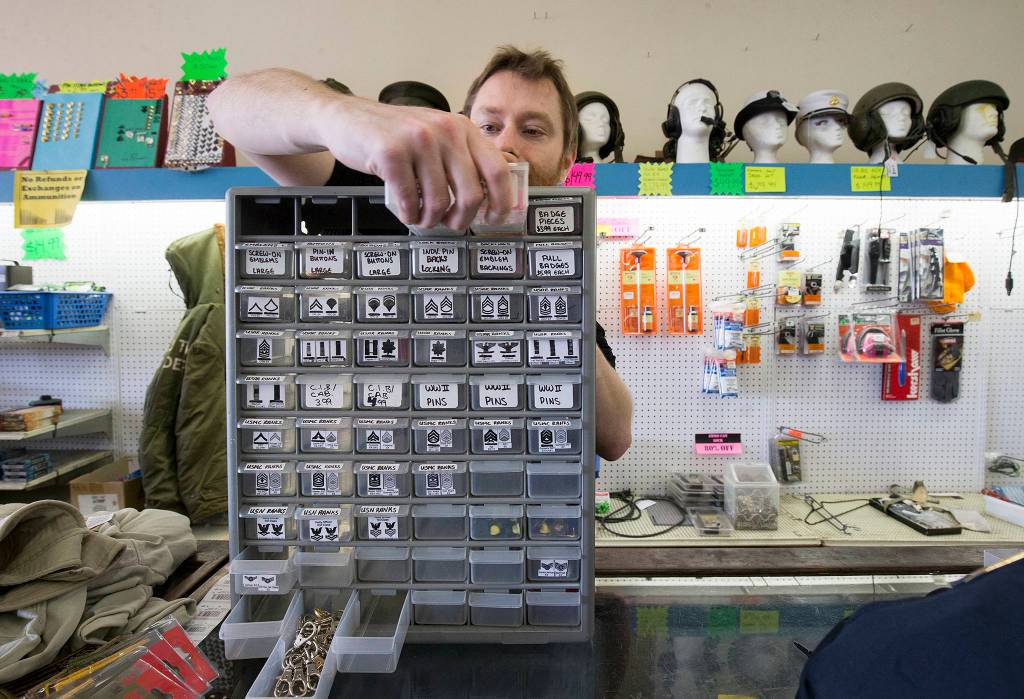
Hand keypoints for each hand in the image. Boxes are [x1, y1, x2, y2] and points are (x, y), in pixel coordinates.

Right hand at [319, 97, 511, 229]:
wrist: (347, 118)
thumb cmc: (395, 134)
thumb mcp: (436, 135)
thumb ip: (462, 157)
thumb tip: (489, 197)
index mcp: (462, 127)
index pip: (497, 169)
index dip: (502, 201)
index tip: (496, 219)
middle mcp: (445, 130)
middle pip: (471, 194)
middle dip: (461, 219)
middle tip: (450, 224)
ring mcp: (418, 140)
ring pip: (439, 202)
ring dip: (430, 219)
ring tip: (421, 217)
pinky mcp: (391, 153)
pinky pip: (410, 201)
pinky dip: (409, 215)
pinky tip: (406, 211)